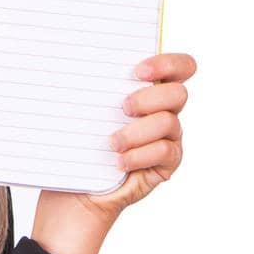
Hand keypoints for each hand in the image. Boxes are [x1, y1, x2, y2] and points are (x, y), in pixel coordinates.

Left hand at [29, 51, 197, 253]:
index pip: (180, 67)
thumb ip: (92, 87)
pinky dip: (140, 155)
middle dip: (149, 98)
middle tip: (122, 108)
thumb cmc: (77, 147)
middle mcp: (163, 112)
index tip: (137, 71)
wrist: (74, 191)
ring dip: (137, 131)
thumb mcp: (81, 112)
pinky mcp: (166, 165)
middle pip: (178, 93)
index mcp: (149, 90)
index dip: (167, 63)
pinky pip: (165, 151)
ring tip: (112, 144)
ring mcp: (168, 139)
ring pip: (169, 122)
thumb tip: (75, 62)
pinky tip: (120, 162)